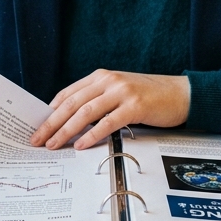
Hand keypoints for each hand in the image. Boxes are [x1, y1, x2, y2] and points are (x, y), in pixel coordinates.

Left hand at [29, 71, 190, 150]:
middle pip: (72, 103)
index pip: (68, 93)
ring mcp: (122, 92)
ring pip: (86, 112)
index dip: (50, 112)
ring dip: (66, 130)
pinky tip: (82, 144)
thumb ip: (98, 100)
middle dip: (52, 123)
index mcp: (101, 76)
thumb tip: (71, 122)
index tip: (38, 127)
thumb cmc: (150, 96)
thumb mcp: (119, 91)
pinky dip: (92, 135)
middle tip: (38, 139)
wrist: (182, 93)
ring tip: (54, 144)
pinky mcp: (135, 106)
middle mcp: (109, 81)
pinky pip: (108, 122)